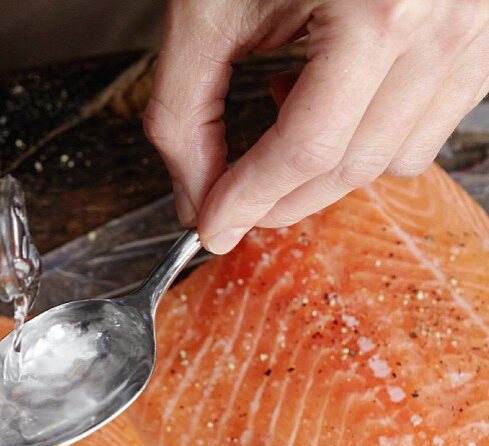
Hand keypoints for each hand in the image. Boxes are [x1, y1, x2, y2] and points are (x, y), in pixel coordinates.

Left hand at [144, 0, 488, 251]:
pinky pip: (427, 130)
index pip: (305, 149)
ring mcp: (476, 33)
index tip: (210, 226)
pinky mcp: (485, 42)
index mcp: (379, 8)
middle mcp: (443, 22)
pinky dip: (371, 135)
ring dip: (327, 165)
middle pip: (349, 166)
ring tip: (285, 106)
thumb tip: (193, 198)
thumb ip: (185, 110)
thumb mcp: (212, 3)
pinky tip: (334, 91)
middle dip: (280, 197)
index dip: (249, 200)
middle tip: (231, 195)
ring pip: (393, 161)